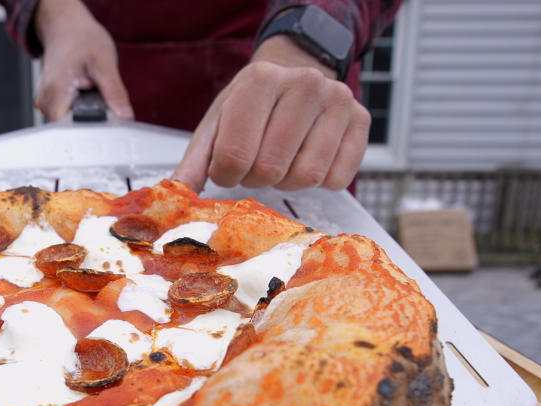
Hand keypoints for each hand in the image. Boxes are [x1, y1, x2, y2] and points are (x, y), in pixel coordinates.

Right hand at [33, 0, 133, 120]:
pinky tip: (84, 91)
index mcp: (56, 91)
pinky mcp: (50, 103)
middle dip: (92, 117)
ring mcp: (45, 102)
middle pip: (73, 127)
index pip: (73, 128)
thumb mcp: (105, 63)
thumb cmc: (83, 40)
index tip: (108, 116)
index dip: (94, 127)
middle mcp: (46, 100)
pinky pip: (68, 116)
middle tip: (98, 92)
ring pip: (71, 122)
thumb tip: (125, 116)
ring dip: (87, 112)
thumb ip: (114, 93)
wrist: (67, 28)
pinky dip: (81, 108)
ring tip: (90, 87)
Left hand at [172, 35, 370, 191]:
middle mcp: (304, 84)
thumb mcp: (217, 124)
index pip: (235, 156)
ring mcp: (338, 100)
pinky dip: (320, 181)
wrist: (294, 75)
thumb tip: (179, 196)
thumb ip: (196, 162)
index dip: (226, 175)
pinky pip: (338, 179)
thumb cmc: (253, 106)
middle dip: (257, 178)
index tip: (229, 166)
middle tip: (257, 162)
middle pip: (271, 169)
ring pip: (307, 176)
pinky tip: (309, 157)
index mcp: (260, 80)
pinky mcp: (362, 121)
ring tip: (283, 159)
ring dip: (288, 181)